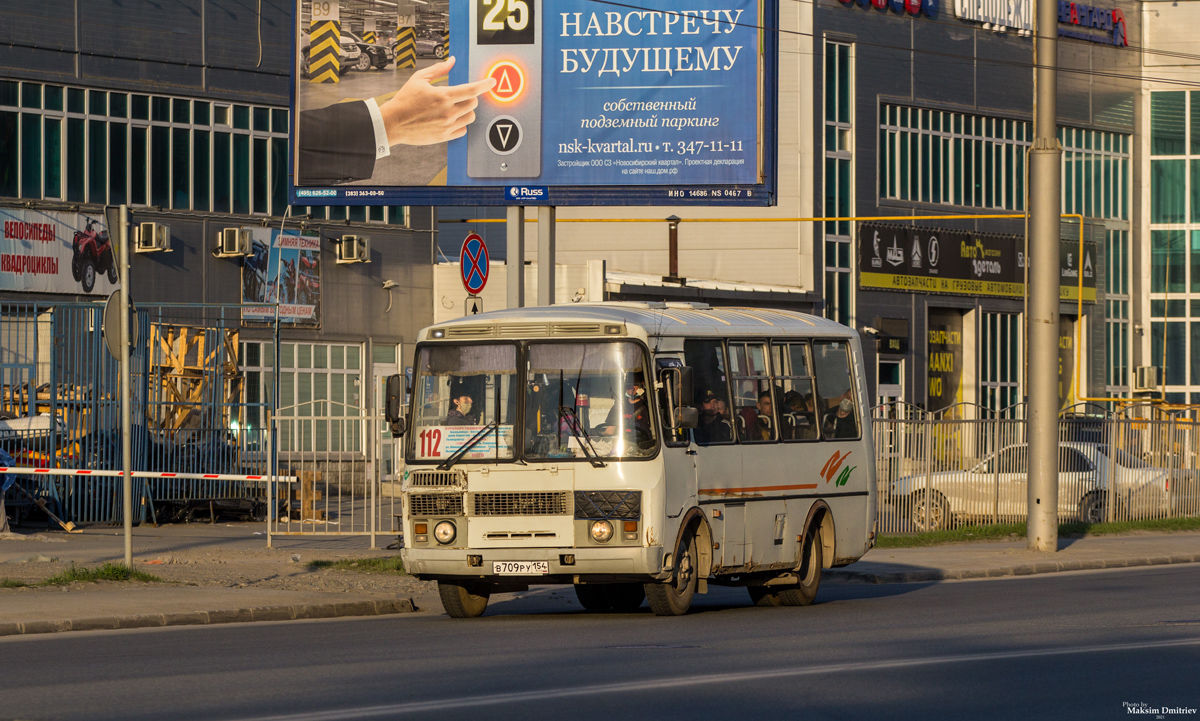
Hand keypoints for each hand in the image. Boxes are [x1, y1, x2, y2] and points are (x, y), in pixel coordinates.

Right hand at [379, 57, 494, 145]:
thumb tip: (452, 61)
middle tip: (461, 96)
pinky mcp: (444, 137)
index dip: (485, 84)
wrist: (393, 123)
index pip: (472, 90)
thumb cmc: (405, 100)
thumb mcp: (419, 79)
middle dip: (471, 97)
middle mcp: (448, 112)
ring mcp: (447, 126)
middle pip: (473, 104)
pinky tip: (450, 119)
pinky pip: (463, 131)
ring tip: (454, 108)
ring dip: (466, 111)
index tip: (492, 82)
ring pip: (470, 118)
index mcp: (443, 95)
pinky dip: (460, 124)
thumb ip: (439, 69)